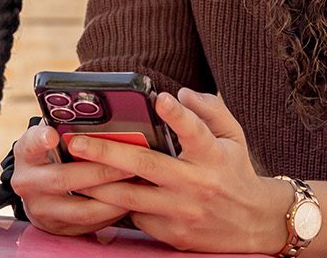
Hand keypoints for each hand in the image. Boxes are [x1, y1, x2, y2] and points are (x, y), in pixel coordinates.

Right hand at [9, 121, 131, 236]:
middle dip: (101, 171)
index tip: (53, 134)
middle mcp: (28, 183)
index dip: (40, 140)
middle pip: (63, 179)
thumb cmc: (53, 156)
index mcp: (26, 154)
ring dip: (113, 196)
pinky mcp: (58, 228)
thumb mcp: (50, 138)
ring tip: (136, 184)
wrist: (38, 192)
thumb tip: (102, 119)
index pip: (29, 145)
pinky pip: (90, 223)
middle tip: (129, 164)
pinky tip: (130, 200)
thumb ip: (66, 128)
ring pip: (81, 208)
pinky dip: (112, 212)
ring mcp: (41, 209)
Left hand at [69, 89, 290, 253]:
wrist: (255, 225)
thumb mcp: (234, 137)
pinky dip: (117, 203)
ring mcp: (184, 212)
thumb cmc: (236, 172)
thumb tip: (180, 93)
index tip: (161, 98)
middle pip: (147, 166)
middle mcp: (198, 185)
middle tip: (78, 141)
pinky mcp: (174, 233)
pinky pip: (138, 216)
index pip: (196, 132)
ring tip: (72, 168)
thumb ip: (210, 110)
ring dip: (99, 182)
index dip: (179, 116)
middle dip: (108, 152)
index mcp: (214, 156)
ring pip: (132, 197)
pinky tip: (96, 192)